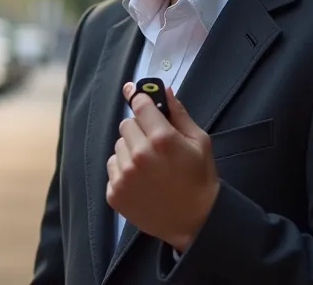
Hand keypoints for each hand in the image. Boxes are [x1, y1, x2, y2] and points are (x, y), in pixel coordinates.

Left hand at [106, 82, 218, 251]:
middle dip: (140, 129)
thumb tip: (164, 90)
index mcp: (161, 139)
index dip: (140, 99)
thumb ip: (179, 113)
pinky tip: (142, 181)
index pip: (139, 104)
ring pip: (118, 146)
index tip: (140, 98)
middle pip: (126, 124)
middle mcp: (138, 155)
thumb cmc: (200, 180)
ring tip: (150, 166)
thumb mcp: (199, 142)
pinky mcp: (114, 193)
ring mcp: (124, 176)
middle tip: (156, 145)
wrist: (195, 222)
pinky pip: (112, 167)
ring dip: (131, 150)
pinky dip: (123, 171)